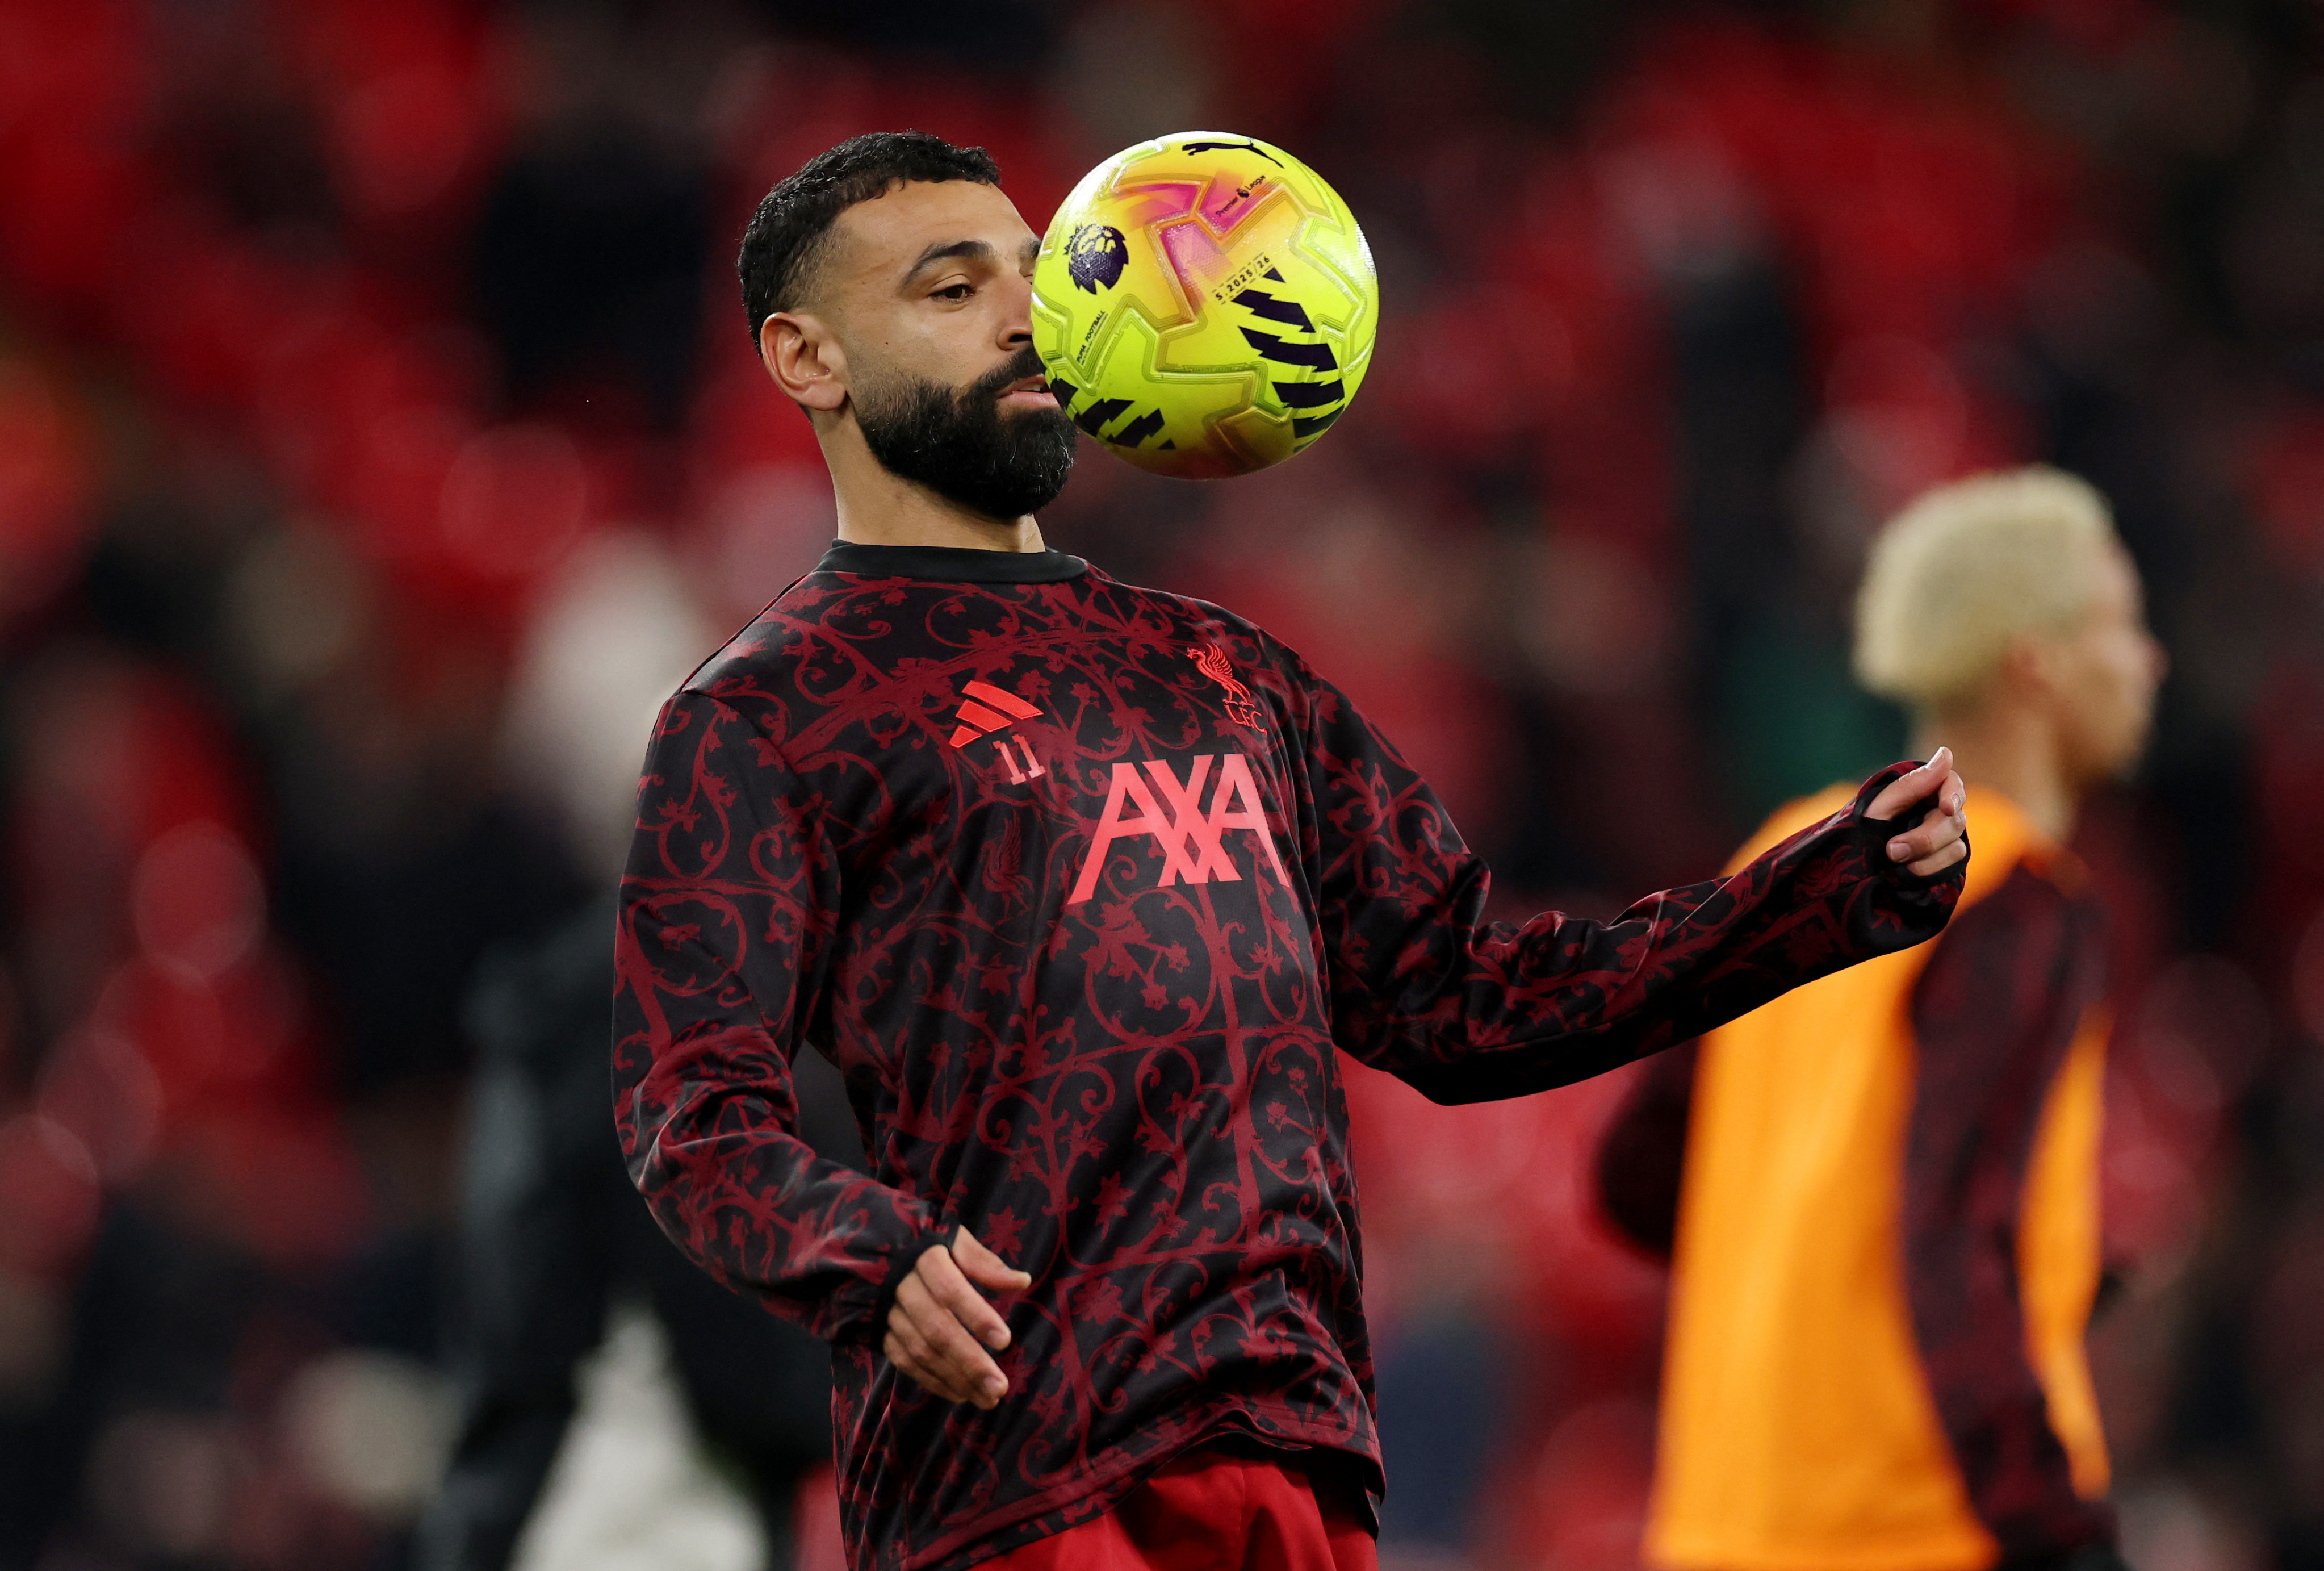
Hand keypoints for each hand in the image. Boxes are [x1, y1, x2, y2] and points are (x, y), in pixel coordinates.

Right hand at [883, 1228, 1031, 1409]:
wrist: (863, 1246)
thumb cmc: (922, 1241)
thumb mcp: (951, 1237)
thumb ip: (983, 1262)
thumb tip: (1022, 1282)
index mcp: (923, 1257)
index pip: (950, 1290)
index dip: (976, 1316)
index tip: (1005, 1341)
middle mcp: (901, 1287)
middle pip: (936, 1328)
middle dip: (969, 1360)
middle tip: (1000, 1387)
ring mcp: (887, 1312)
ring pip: (921, 1351)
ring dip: (955, 1378)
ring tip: (988, 1398)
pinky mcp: (879, 1332)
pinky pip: (905, 1361)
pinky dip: (933, 1381)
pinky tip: (961, 1394)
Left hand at [1865, 746, 1967, 876]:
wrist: (1855, 867)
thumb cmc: (1864, 829)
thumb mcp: (1879, 807)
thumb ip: (1911, 785)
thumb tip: (1946, 753)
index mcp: (1924, 792)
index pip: (1951, 784)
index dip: (1953, 794)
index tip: (1946, 807)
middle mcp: (1941, 814)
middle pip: (1954, 820)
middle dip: (1924, 839)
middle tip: (1892, 850)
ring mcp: (1946, 840)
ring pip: (1955, 846)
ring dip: (1925, 857)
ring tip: (1894, 862)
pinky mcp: (1946, 862)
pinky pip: (1952, 865)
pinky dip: (1929, 870)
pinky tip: (1908, 872)